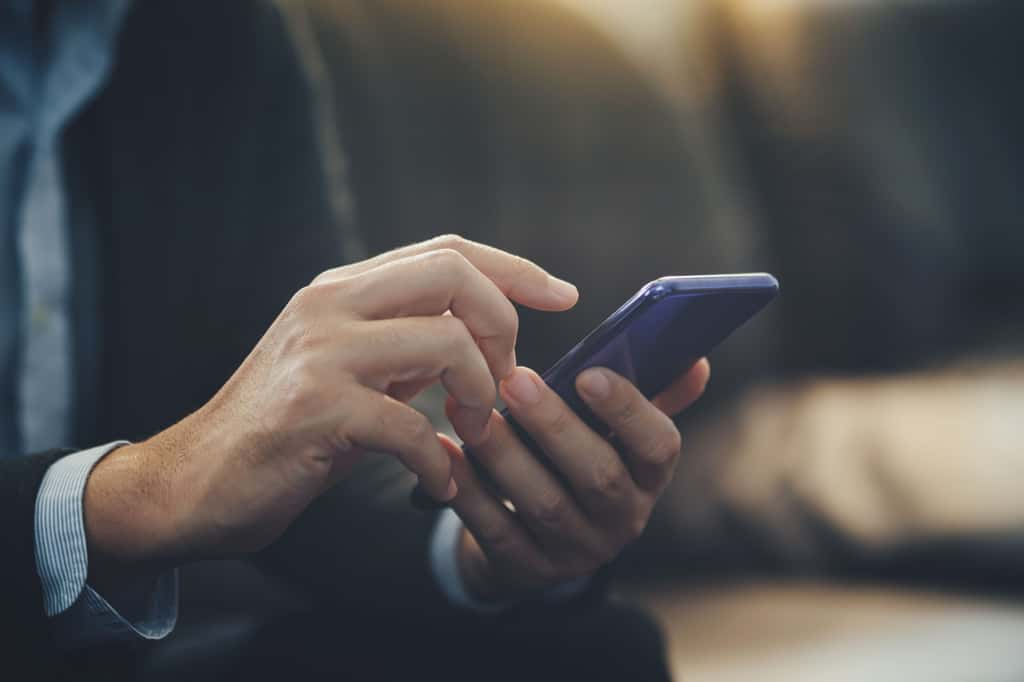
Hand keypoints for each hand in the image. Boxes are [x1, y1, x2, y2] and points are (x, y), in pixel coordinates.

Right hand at [82, 235, 578, 573]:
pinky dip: (438, 463)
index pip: (448, 250)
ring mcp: (320, 354)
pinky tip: (437, 485)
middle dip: (503, 326)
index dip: (515, 268)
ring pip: (444, 343)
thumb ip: (406, 346)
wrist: (197, 481)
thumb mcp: (350, 371)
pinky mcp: (315, 410)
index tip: (564, 295)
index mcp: (342, 289)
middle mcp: (330, 305)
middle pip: (453, 274)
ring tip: (472, 434)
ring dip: (479, 395)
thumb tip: (478, 345)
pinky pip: (410, 427)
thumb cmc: (285, 430)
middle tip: (503, 382)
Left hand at [447, 359, 709, 600]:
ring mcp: (576, 552)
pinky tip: (445, 448)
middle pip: (597, 476)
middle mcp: (622, 520)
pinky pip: (497, 529)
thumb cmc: (580, 459)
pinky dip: (469, 489)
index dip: (628, 411)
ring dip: (506, 454)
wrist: (538, 539)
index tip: (589, 372)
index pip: (660, 447)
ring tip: (470, 411)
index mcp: (650, 477)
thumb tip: (694, 357)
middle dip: (556, 426)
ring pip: (545, 503)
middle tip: (516, 380)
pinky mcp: (526, 569)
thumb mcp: (618, 434)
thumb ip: (652, 392)